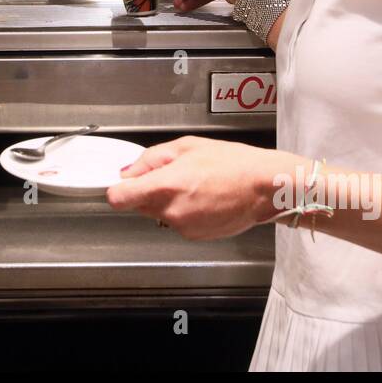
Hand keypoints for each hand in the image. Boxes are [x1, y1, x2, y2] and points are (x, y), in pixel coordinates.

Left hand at [108, 137, 307, 238]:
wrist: (264, 187)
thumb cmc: (233, 163)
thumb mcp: (186, 147)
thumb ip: (151, 159)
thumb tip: (129, 171)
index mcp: (166, 185)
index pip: (119, 198)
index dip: (117, 190)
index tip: (121, 185)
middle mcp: (171, 210)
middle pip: (138, 205)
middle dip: (147, 191)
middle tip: (172, 175)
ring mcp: (183, 226)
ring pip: (158, 214)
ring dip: (167, 201)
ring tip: (195, 185)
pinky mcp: (195, 236)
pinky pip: (178, 221)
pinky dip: (184, 211)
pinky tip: (204, 198)